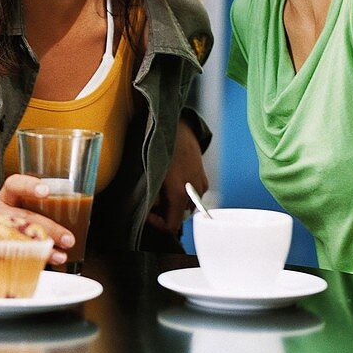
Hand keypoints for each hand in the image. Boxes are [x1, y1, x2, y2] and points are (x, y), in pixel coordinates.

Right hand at [0, 175, 76, 264]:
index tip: (46, 191)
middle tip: (69, 238)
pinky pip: (7, 256)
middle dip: (48, 228)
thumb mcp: (8, 206)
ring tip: (61, 256)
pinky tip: (41, 266)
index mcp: (3, 197)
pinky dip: (27, 262)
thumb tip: (75, 217)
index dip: (29, 186)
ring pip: (15, 239)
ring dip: (41, 249)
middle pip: (21, 217)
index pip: (14, 185)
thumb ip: (32, 208)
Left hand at [149, 119, 207, 235]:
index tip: (148, 214)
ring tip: (162, 187)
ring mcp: (200, 185)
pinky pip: (193, 196)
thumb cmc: (159, 148)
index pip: (172, 226)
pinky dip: (183, 194)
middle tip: (152, 197)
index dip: (158, 224)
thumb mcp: (150, 173)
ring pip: (187, 206)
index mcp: (179, 193)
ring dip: (174, 203)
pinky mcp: (204, 179)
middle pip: (179, 216)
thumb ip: (152, 196)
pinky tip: (172, 181)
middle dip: (165, 211)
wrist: (177, 126)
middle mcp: (193, 192)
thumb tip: (151, 209)